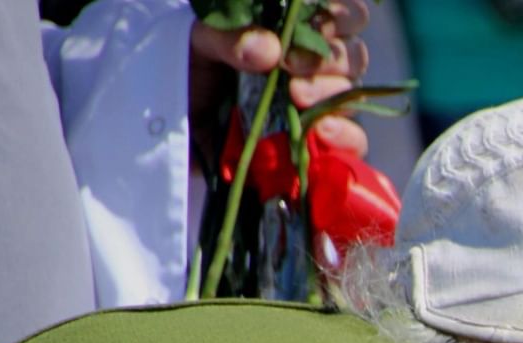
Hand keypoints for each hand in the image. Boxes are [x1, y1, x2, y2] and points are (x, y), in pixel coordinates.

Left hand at [188, 1, 371, 156]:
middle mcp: (312, 66)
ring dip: (329, 95)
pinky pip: (353, 144)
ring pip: (351, 96)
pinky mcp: (317, 148)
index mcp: (294, 32)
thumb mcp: (193, 42)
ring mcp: (317, 108)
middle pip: (353, 56)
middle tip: (292, 67)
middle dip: (330, 60)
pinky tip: (322, 132)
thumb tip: (269, 49)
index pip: (346, 15)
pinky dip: (345, 137)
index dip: (344, 15)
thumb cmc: (185, 74)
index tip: (322, 23)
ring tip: (296, 98)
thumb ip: (226, 37)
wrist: (169, 130)